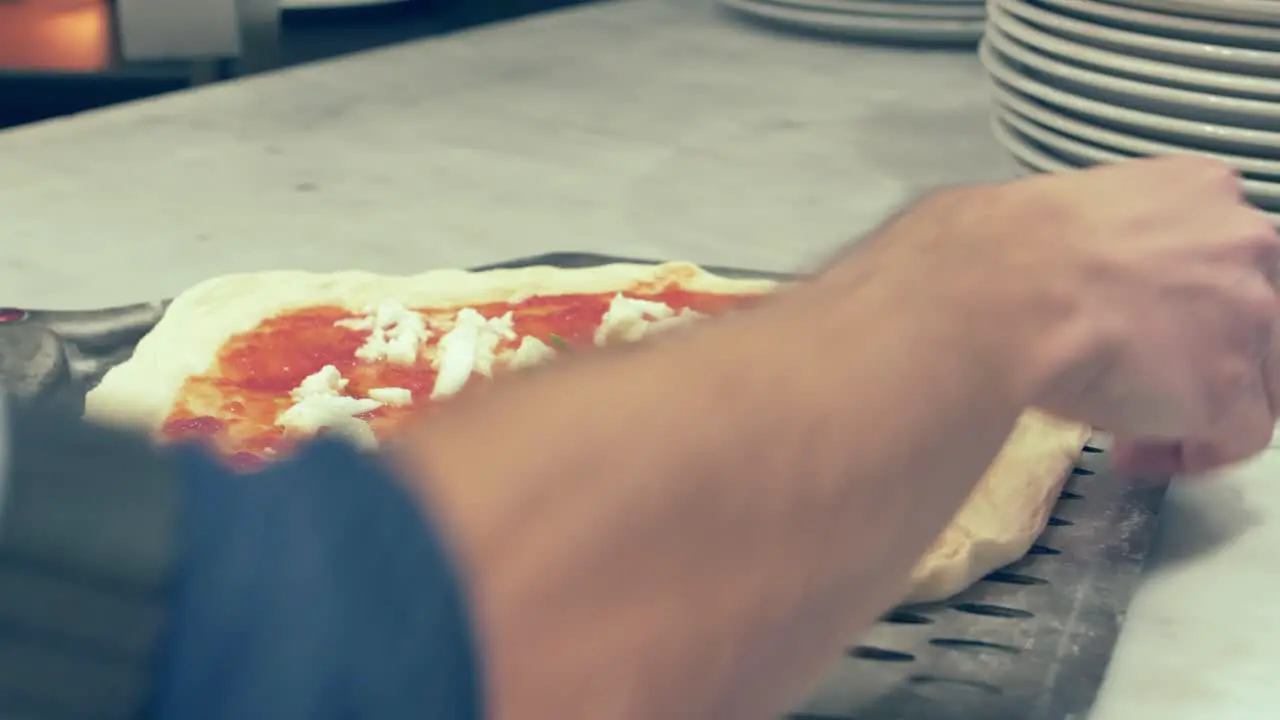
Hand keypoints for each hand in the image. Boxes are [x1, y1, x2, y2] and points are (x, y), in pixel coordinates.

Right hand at [974, 157, 1279, 473]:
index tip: (1149, 331)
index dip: (1189, 304)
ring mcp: (1249, 316)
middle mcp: (1246, 244)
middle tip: (1149, 385)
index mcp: (1202, 190)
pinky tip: (1135, 453)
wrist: (1005, 294)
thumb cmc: (1007, 253)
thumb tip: (1068, 274)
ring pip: (1261, 379)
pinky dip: (1191, 455)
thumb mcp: (1071, 212)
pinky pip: (1239, 437)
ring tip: (1137, 432)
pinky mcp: (1227, 386)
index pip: (1225, 256)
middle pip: (1259, 319)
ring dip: (1201, 408)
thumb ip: (1104, 240)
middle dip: (1206, 358)